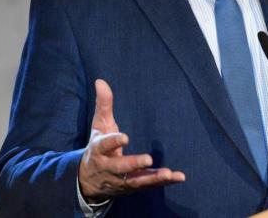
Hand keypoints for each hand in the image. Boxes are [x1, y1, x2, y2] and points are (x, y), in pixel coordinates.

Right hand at [78, 79, 185, 201]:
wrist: (89, 181)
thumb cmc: (98, 148)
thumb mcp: (99, 126)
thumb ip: (103, 105)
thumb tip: (100, 80)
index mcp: (99, 151)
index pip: (104, 146)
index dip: (113, 142)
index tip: (125, 138)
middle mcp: (109, 168)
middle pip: (120, 168)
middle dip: (133, 164)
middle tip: (147, 158)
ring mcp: (122, 180)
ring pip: (136, 181)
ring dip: (152, 178)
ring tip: (167, 173)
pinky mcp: (133, 187)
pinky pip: (149, 185)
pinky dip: (163, 182)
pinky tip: (178, 177)